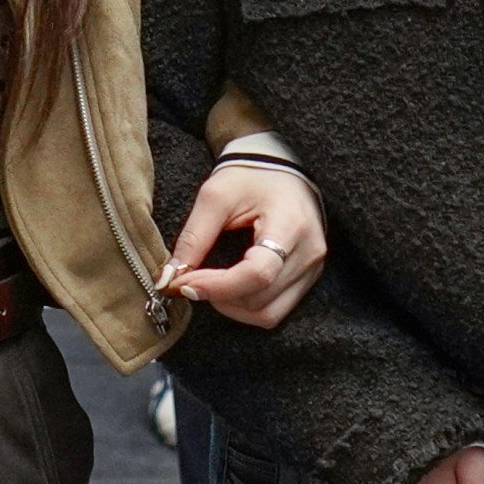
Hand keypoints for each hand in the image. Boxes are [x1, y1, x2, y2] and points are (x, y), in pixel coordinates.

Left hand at [162, 156, 326, 328]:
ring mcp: (312, 268)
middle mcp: (309, 251)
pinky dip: (246, 307)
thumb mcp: (216, 195)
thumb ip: (194, 236)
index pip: (259, 272)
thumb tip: (170, 276)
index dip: (219, 286)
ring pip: (268, 313)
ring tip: (208, 284)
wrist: (280, 170)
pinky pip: (275, 310)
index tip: (185, 282)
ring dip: (231, 307)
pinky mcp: (307, 279)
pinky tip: (228, 288)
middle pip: (260, 298)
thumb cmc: (249, 176)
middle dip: (218, 296)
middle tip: (188, 279)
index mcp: (291, 223)